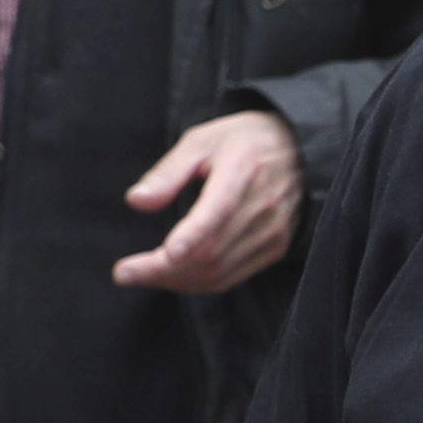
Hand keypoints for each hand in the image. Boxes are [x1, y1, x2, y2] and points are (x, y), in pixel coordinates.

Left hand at [110, 109, 302, 294]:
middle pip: (210, 251)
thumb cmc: (242, 141)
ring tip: (141, 275)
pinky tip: (173, 275)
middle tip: (124, 273)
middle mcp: (263, 206)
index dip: (191, 236)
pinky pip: (231, 278)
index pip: (217, 211)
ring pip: (218, 272)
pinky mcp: (274, 248)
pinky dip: (197, 282)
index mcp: (243, 170)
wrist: (298, 150)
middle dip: (163, 269)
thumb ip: (168, 171)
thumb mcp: (201, 140)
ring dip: (175, 281)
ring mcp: (272, 232)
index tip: (163, 254)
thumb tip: (136, 201)